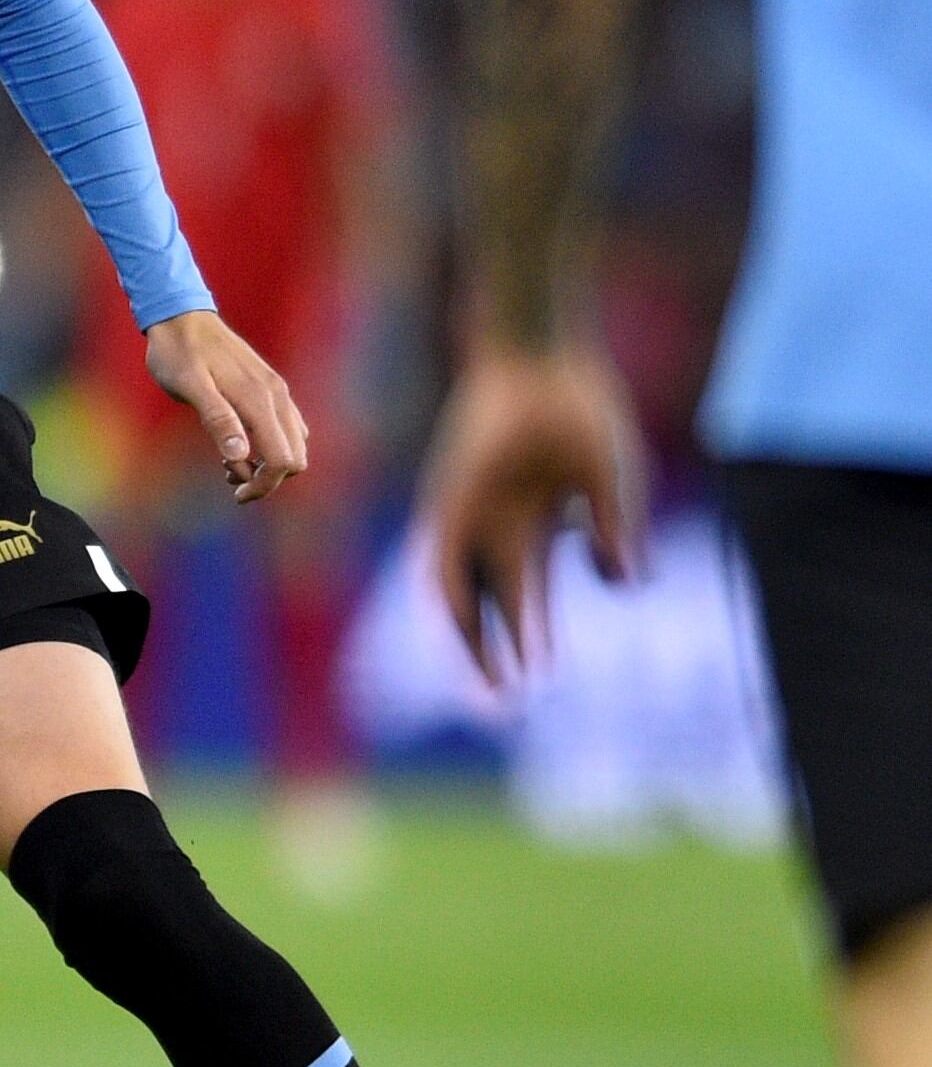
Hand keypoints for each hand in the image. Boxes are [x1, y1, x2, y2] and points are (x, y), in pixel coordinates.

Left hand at [143, 309, 309, 504]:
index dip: (264, 484)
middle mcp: (277, 397)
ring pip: (292, 444)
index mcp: (260, 400)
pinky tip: (234, 442)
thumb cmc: (177, 353)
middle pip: (295, 458)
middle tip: (226, 474)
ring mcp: (276, 392)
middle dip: (266, 478)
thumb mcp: (189, 386)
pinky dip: (266, 445)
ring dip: (265, 463)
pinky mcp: (269, 389)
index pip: (284, 460)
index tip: (233, 491)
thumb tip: (241, 456)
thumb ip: (217, 419)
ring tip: (225, 460)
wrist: (180, 317)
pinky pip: (283, 428)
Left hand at [415, 344, 647, 681]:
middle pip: (492, 609)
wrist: (540, 356)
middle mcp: (495, 530)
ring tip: (492, 687)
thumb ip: (619, 531)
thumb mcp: (611, 480)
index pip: (528, 601)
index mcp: (534, 530)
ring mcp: (470, 515)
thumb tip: (622, 585)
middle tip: (507, 710)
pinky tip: (464, 629)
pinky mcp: (450, 498)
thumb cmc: (580, 410)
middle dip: (499, 658)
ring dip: (472, 642)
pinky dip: (453, 594)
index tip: (544, 681)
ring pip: (462, 593)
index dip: (534, 642)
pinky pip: (445, 556)